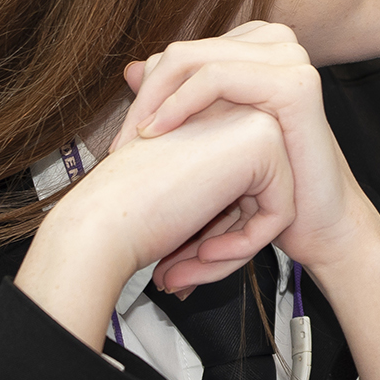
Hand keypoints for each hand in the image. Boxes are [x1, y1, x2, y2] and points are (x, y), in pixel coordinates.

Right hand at [15, 98, 295, 346]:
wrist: (98, 224)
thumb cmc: (125, 215)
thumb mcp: (180, 195)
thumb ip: (213, 205)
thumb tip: (220, 239)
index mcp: (209, 115)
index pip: (240, 188)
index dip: (213, 230)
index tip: (176, 255)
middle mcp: (233, 108)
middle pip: (259, 195)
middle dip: (224, 241)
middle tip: (177, 270)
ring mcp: (251, 119)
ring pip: (272, 205)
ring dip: (232, 249)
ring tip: (181, 269)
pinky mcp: (264, 143)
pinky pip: (281, 213)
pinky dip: (246, 245)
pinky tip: (203, 253)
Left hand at [117, 23, 379, 292]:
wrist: (314, 225)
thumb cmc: (264, 190)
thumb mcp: (210, 139)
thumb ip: (177, 100)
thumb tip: (131, 67)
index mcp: (259, 51)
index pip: (182, 54)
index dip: (147, 91)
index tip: (126, 138)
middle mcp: (277, 47)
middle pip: (183, 53)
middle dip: (144, 98)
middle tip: (121, 146)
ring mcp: (290, 61)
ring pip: (192, 60)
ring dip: (153, 101)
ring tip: (135, 146)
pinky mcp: (294, 85)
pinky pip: (217, 78)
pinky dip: (178, 104)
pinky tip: (157, 135)